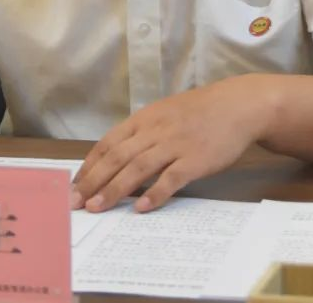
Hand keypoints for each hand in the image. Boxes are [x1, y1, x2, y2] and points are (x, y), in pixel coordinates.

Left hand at [72, 75, 269, 212]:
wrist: (237, 105)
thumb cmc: (199, 112)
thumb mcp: (165, 114)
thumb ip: (143, 133)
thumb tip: (117, 158)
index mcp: (144, 119)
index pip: (108, 143)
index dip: (89, 165)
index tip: (74, 185)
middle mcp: (155, 131)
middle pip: (117, 157)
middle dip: (93, 181)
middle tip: (75, 202)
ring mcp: (175, 144)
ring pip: (138, 168)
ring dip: (115, 189)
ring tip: (98, 208)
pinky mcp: (195, 159)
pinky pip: (171, 178)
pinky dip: (155, 193)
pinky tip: (142, 208)